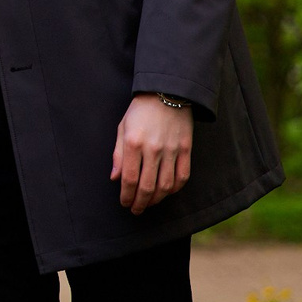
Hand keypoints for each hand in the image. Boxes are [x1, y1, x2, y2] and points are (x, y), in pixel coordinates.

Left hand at [112, 95, 193, 213]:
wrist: (167, 91)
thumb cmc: (140, 110)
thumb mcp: (122, 127)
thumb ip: (118, 154)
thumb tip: (115, 178)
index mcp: (134, 143)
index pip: (129, 178)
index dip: (126, 195)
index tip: (124, 203)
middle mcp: (153, 149)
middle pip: (147, 186)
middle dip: (140, 203)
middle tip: (136, 210)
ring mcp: (172, 150)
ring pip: (166, 186)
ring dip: (157, 199)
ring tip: (149, 203)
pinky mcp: (186, 149)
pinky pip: (182, 176)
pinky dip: (175, 189)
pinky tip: (167, 192)